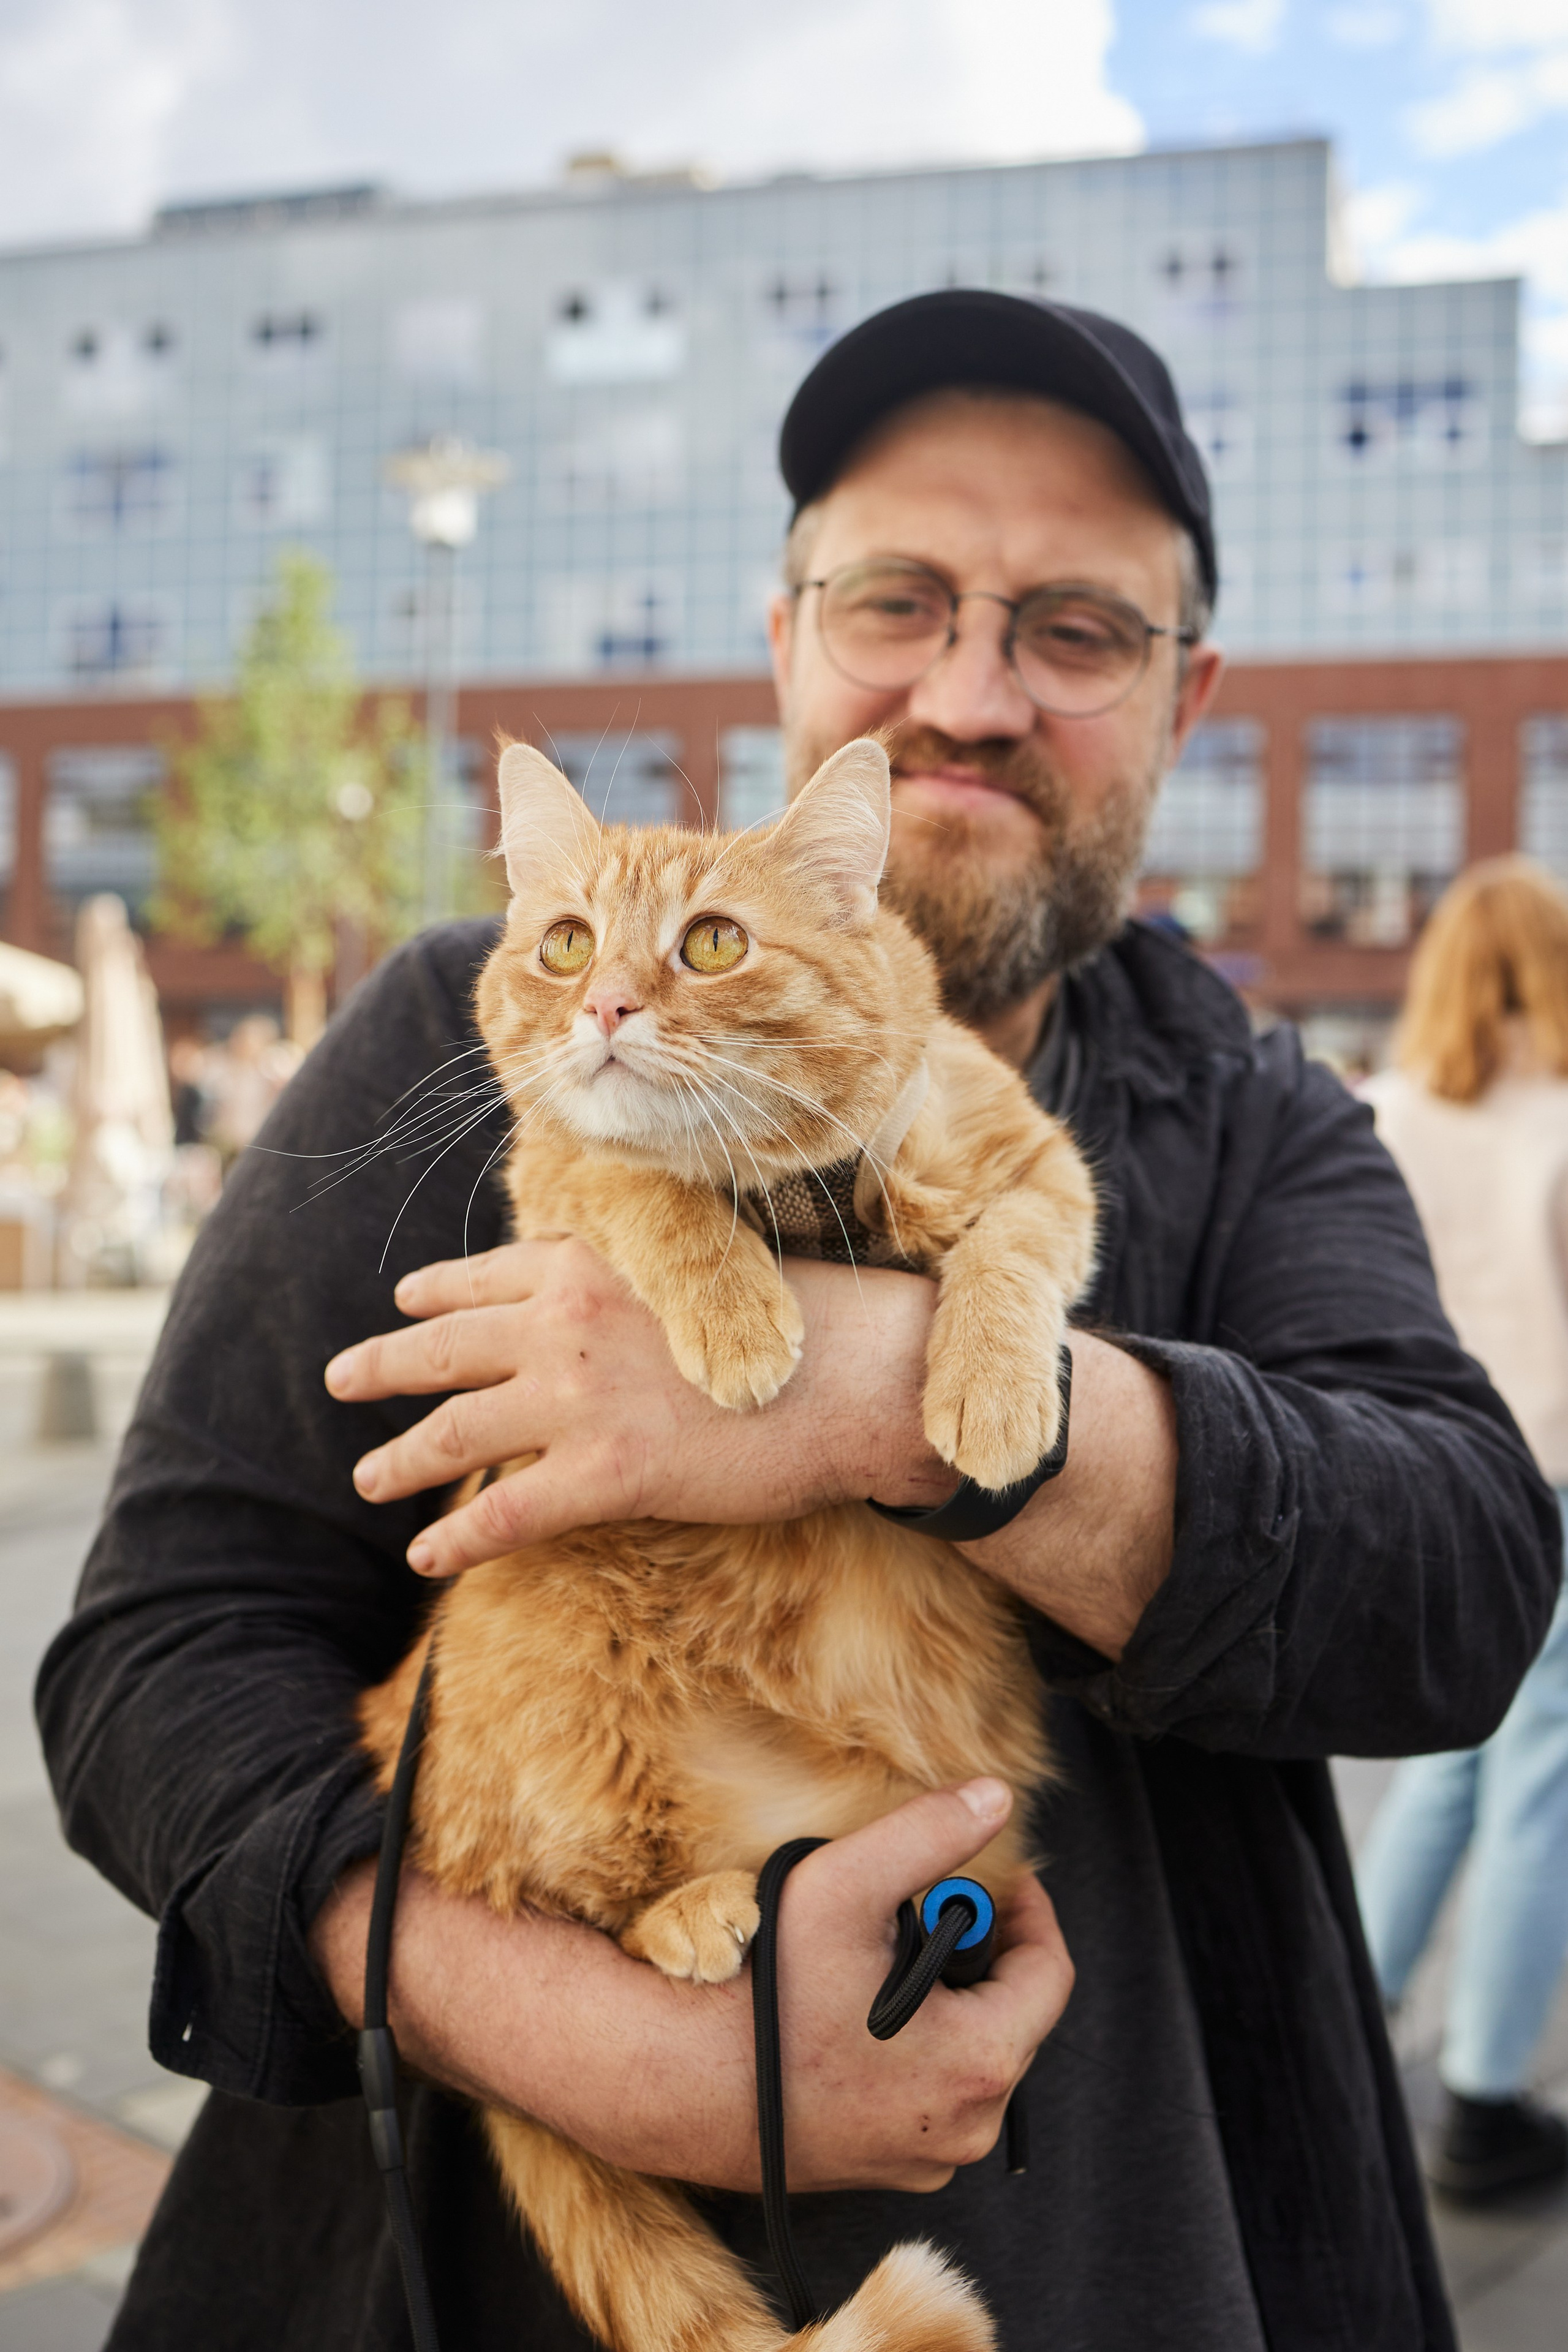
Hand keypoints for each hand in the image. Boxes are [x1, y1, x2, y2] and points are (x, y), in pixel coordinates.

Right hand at [309, 1778, 1072, 2191]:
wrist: (669, 2080)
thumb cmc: (761, 1992)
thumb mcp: (847, 1886)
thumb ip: (930, 1835)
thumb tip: (996, 1798)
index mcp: (980, 2066)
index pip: (1048, 1972)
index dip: (1026, 1908)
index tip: (993, 1871)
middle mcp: (961, 2129)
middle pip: (1004, 2013)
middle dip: (968, 1949)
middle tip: (913, 1904)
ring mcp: (915, 2159)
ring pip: (959, 2053)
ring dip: (934, 1997)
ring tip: (871, 1950)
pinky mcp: (870, 2167)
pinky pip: (915, 2092)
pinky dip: (899, 2044)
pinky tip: (843, 2006)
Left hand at [324, 1238, 956, 1575]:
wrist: (858, 1376)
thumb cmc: (801, 1326)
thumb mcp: (700, 1276)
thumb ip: (636, 1285)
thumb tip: (603, 1305)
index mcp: (593, 1265)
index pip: (489, 1276)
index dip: (437, 1291)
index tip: (406, 1300)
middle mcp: (567, 1324)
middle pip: (445, 1347)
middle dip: (384, 1364)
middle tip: (341, 1377)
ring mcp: (579, 1399)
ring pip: (454, 1432)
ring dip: (398, 1457)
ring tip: (366, 1476)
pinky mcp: (605, 1475)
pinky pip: (503, 1514)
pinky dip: (456, 1538)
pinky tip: (427, 1552)